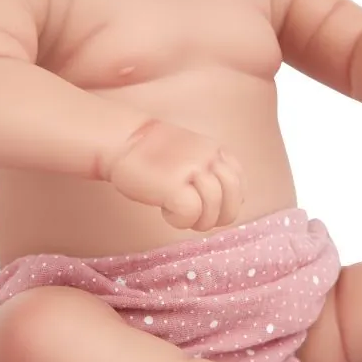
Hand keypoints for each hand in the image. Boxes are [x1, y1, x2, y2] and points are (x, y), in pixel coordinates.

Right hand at [106, 120, 244, 231]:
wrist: (122, 141)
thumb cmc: (153, 156)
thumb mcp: (192, 156)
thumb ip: (211, 172)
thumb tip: (226, 202)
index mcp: (216, 150)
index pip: (239, 185)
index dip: (226, 202)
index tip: (205, 205)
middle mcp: (210, 157)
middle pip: (234, 199)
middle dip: (218, 216)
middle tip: (194, 216)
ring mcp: (194, 170)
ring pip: (215, 209)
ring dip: (197, 220)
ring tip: (176, 212)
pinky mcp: (175, 184)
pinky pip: (191, 214)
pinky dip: (180, 221)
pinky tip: (165, 211)